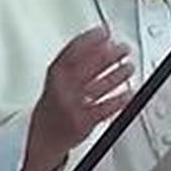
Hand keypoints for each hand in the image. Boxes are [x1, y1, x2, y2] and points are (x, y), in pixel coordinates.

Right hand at [22, 26, 133, 170]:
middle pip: (90, 66)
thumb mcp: (56, 82)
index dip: (90, 40)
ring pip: (100, 86)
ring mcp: (73, 106)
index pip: (72, 52)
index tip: (104, 31)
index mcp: (54, 77)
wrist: (41, 139)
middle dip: (110, 55)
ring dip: (118, 75)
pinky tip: (129, 93)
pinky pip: (105, 108)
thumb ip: (75, 65)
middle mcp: (63, 89)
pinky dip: (119, 100)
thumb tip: (101, 46)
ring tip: (129, 67)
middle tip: (123, 48)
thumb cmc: (53, 106)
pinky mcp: (83, 122)